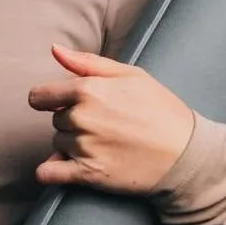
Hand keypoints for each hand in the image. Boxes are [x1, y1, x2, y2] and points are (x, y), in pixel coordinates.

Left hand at [27, 43, 194, 193]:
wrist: (186, 154)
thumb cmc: (162, 110)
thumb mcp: (131, 75)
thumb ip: (87, 63)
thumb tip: (54, 50)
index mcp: (88, 90)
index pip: (39, 96)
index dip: (48, 100)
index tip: (60, 105)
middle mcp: (81, 119)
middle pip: (55, 121)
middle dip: (72, 123)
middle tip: (103, 126)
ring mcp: (84, 148)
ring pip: (57, 145)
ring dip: (71, 146)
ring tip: (104, 144)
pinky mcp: (89, 175)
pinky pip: (48, 174)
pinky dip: (52, 172)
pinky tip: (67, 168)